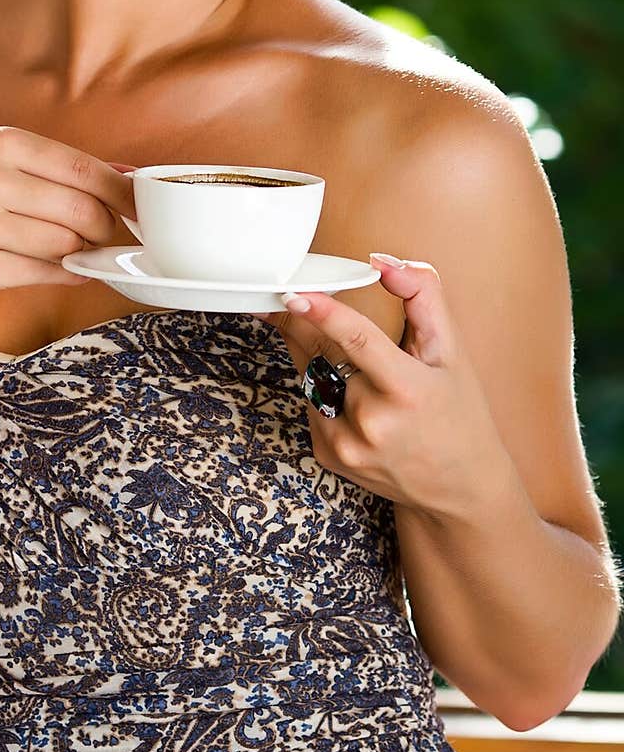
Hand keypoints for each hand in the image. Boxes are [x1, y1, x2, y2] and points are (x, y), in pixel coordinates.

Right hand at [0, 125, 137, 308]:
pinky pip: (44, 273)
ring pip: (66, 245)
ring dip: (80, 254)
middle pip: (82, 211)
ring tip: (71, 251)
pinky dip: (64, 275)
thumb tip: (132, 175)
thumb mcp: (3, 165)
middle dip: (102, 229)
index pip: (84, 170)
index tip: (141, 210)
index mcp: (2, 144)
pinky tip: (61, 270)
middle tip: (101, 236)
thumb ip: (66, 168)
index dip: (121, 194)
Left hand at [251, 254, 513, 519]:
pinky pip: (310, 402)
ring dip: (315, 354)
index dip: (324, 313)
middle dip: (303, 320)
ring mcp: (347, 444)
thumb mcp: (452, 351)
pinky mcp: (328, 455)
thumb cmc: (458, 411)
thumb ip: (422, 296)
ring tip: (343, 354)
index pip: (359, 342)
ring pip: (310, 375)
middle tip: (291, 296)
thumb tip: (383, 263)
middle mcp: (373, 421)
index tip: (295, 294)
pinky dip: (321, 386)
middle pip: (322, 353)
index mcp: (408, 390)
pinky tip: (349, 391)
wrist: (459, 487)